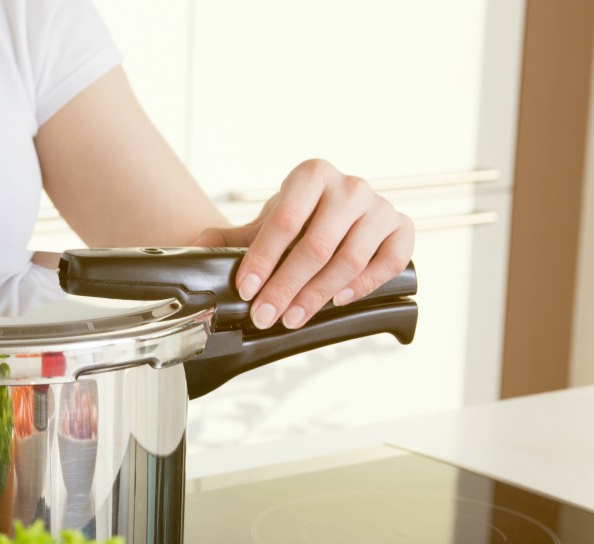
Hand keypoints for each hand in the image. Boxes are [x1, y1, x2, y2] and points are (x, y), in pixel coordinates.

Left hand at [193, 159, 412, 328]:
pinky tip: (338, 300)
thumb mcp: (263, 223)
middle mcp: (350, 186)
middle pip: (317, 245)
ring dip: (318, 295)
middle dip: (286, 287)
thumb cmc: (299, 217)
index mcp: (312, 175)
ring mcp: (379, 206)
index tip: (246, 290)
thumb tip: (192, 250)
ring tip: (292, 318)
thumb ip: (228, 239)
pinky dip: (365, 285)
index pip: (284, 221)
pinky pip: (391, 261)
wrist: (334, 210)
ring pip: (351, 259)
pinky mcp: (402, 228)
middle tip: (265, 315)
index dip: (263, 260)